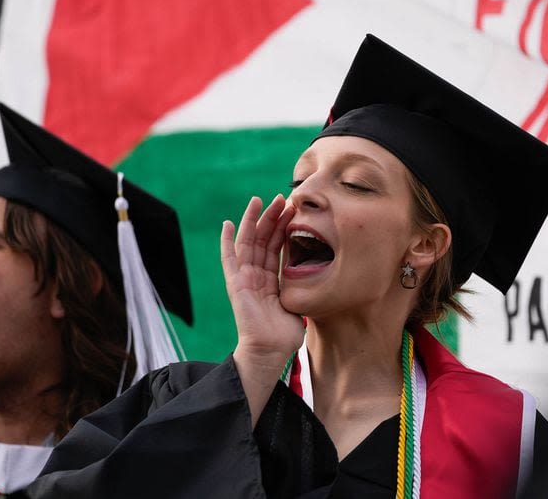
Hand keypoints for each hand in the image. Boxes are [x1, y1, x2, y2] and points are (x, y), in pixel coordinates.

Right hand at [221, 195, 302, 423]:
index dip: (283, 227)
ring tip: (262, 201)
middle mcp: (256, 276)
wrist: (270, 350)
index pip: (276, 247)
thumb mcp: (299, 303)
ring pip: (248, 242)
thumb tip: (321, 278)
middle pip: (262, 239)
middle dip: (272, 218)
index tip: (293, 209)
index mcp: (271, 280)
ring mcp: (244, 278)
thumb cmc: (285, 333)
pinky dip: (226, 241)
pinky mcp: (235, 283)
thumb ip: (302, 287)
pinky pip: (229, 259)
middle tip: (282, 197)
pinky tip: (227, 223)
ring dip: (254, 221)